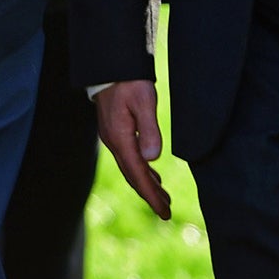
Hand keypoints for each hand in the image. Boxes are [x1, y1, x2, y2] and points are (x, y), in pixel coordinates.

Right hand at [94, 80, 170, 220]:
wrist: (111, 65)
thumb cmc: (129, 81)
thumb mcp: (144, 102)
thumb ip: (149, 130)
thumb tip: (153, 159)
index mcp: (120, 137)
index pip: (137, 174)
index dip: (151, 195)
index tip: (164, 212)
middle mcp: (113, 141)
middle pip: (132, 175)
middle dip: (149, 194)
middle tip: (166, 212)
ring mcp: (112, 136)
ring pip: (130, 167)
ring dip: (146, 184)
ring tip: (163, 199)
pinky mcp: (115, 130)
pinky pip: (128, 157)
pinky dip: (141, 170)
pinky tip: (151, 174)